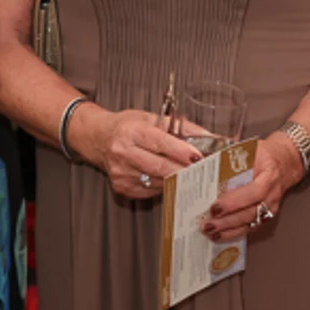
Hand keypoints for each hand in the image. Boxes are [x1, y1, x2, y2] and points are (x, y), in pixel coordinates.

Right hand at [70, 105, 199, 200]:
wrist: (99, 138)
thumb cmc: (128, 127)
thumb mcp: (153, 118)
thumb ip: (183, 128)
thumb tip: (210, 138)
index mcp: (131, 132)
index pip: (160, 143)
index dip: (181, 151)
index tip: (199, 157)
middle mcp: (123, 153)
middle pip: (160, 167)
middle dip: (184, 169)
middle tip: (203, 170)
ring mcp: (121, 173)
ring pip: (158, 181)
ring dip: (178, 179)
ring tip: (192, 174)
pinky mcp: (122, 188)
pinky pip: (152, 190)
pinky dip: (165, 185)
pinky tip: (170, 178)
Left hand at [203, 137, 302, 242]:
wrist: (285, 162)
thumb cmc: (264, 155)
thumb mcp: (249, 150)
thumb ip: (226, 157)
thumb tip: (198, 161)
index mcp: (269, 175)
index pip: (254, 191)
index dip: (235, 201)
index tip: (216, 206)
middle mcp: (271, 194)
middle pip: (251, 212)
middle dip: (227, 220)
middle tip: (208, 223)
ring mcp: (270, 207)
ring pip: (250, 223)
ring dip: (229, 229)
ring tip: (210, 231)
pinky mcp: (266, 215)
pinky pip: (251, 227)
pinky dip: (234, 233)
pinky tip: (219, 234)